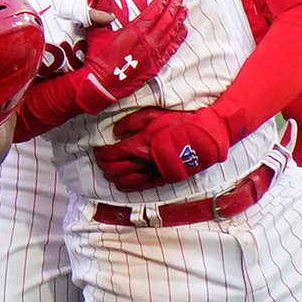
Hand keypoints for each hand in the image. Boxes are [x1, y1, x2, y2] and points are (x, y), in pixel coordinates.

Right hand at [78, 0, 187, 109]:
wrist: (101, 84)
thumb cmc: (98, 59)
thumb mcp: (97, 31)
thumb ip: (102, 9)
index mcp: (134, 31)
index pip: (152, 12)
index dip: (161, 0)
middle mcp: (147, 42)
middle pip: (165, 21)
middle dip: (173, 7)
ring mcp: (153, 54)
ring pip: (171, 34)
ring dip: (178, 21)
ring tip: (184, 11)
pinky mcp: (155, 66)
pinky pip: (171, 50)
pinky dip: (178, 39)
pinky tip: (183, 32)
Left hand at [96, 106, 231, 189]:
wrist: (203, 135)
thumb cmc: (179, 122)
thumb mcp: (153, 115)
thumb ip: (131, 123)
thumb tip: (116, 131)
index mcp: (139, 145)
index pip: (112, 155)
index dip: (101, 155)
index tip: (98, 151)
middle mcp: (144, 162)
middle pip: (116, 170)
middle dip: (105, 167)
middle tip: (101, 162)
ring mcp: (154, 172)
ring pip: (127, 180)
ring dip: (115, 178)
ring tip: (110, 173)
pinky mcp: (164, 178)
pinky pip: (142, 186)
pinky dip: (130, 187)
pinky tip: (124, 185)